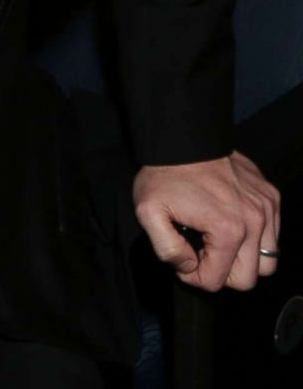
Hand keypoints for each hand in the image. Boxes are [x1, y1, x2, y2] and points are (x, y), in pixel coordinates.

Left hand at [135, 151, 280, 291]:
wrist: (184, 140)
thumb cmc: (165, 175)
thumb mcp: (148, 212)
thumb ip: (166, 249)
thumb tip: (188, 267)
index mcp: (227, 231)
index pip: (217, 281)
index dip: (195, 277)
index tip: (183, 260)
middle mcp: (255, 222)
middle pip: (247, 278)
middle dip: (220, 273)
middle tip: (199, 254)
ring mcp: (267, 209)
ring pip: (266, 261)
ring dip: (241, 260)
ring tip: (216, 243)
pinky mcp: (271, 198)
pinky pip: (273, 236)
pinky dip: (255, 239)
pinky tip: (229, 225)